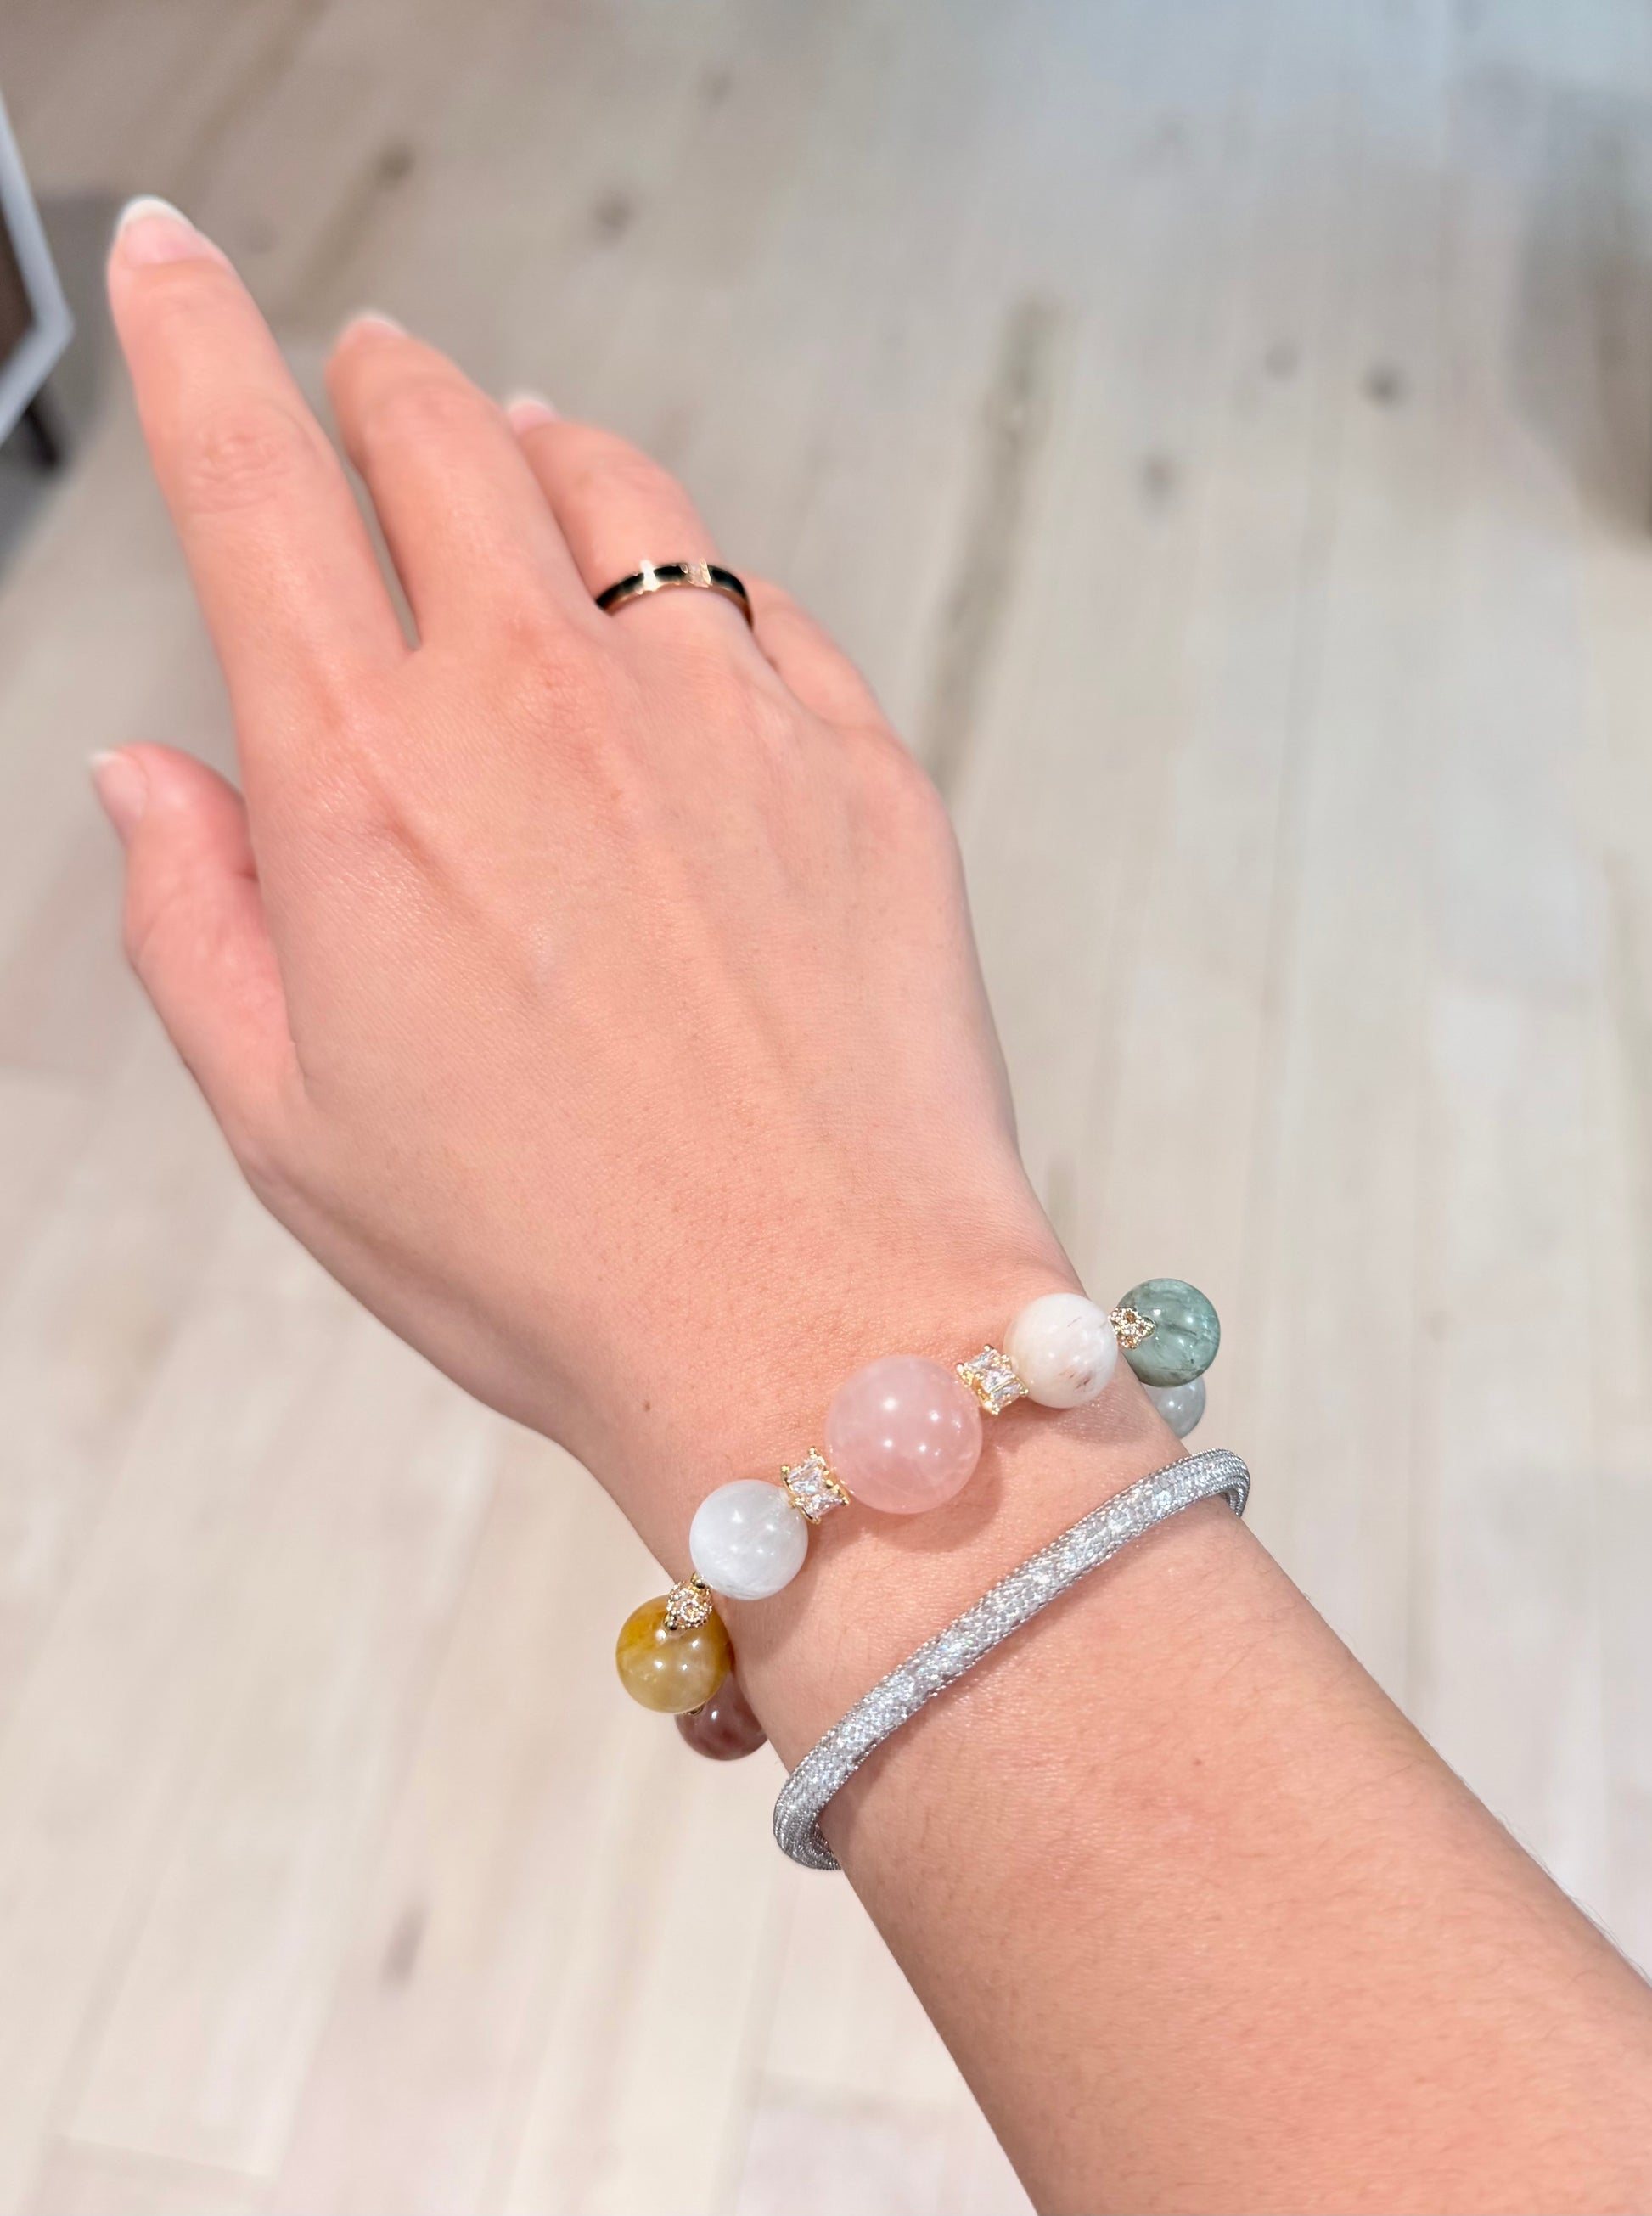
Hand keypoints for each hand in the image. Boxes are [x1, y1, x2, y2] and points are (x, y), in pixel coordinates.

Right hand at [97, 201, 1077, 1555]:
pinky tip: (683, 634)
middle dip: (380, 382)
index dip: (192, 338)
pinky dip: (697, 592)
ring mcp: (724, 715)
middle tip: (367, 376)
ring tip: (520, 456)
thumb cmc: (550, 1260)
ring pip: (616, 485)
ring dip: (544, 451)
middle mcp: (548, 704)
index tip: (170, 262)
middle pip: (440, 434)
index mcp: (373, 781)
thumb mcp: (290, 1125)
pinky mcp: (860, 761)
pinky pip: (761, 610)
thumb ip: (196, 919)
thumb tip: (152, 772)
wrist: (817, 1329)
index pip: (249, 478)